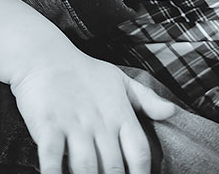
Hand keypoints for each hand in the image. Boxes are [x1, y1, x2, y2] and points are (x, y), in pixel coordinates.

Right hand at [12, 46, 174, 173]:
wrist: (45, 56)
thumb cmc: (85, 73)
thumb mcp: (120, 80)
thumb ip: (147, 99)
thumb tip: (172, 111)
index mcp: (120, 114)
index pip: (139, 153)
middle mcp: (100, 123)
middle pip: (114, 168)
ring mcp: (74, 125)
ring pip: (86, 168)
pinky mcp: (49, 125)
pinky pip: (51, 157)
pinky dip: (53, 172)